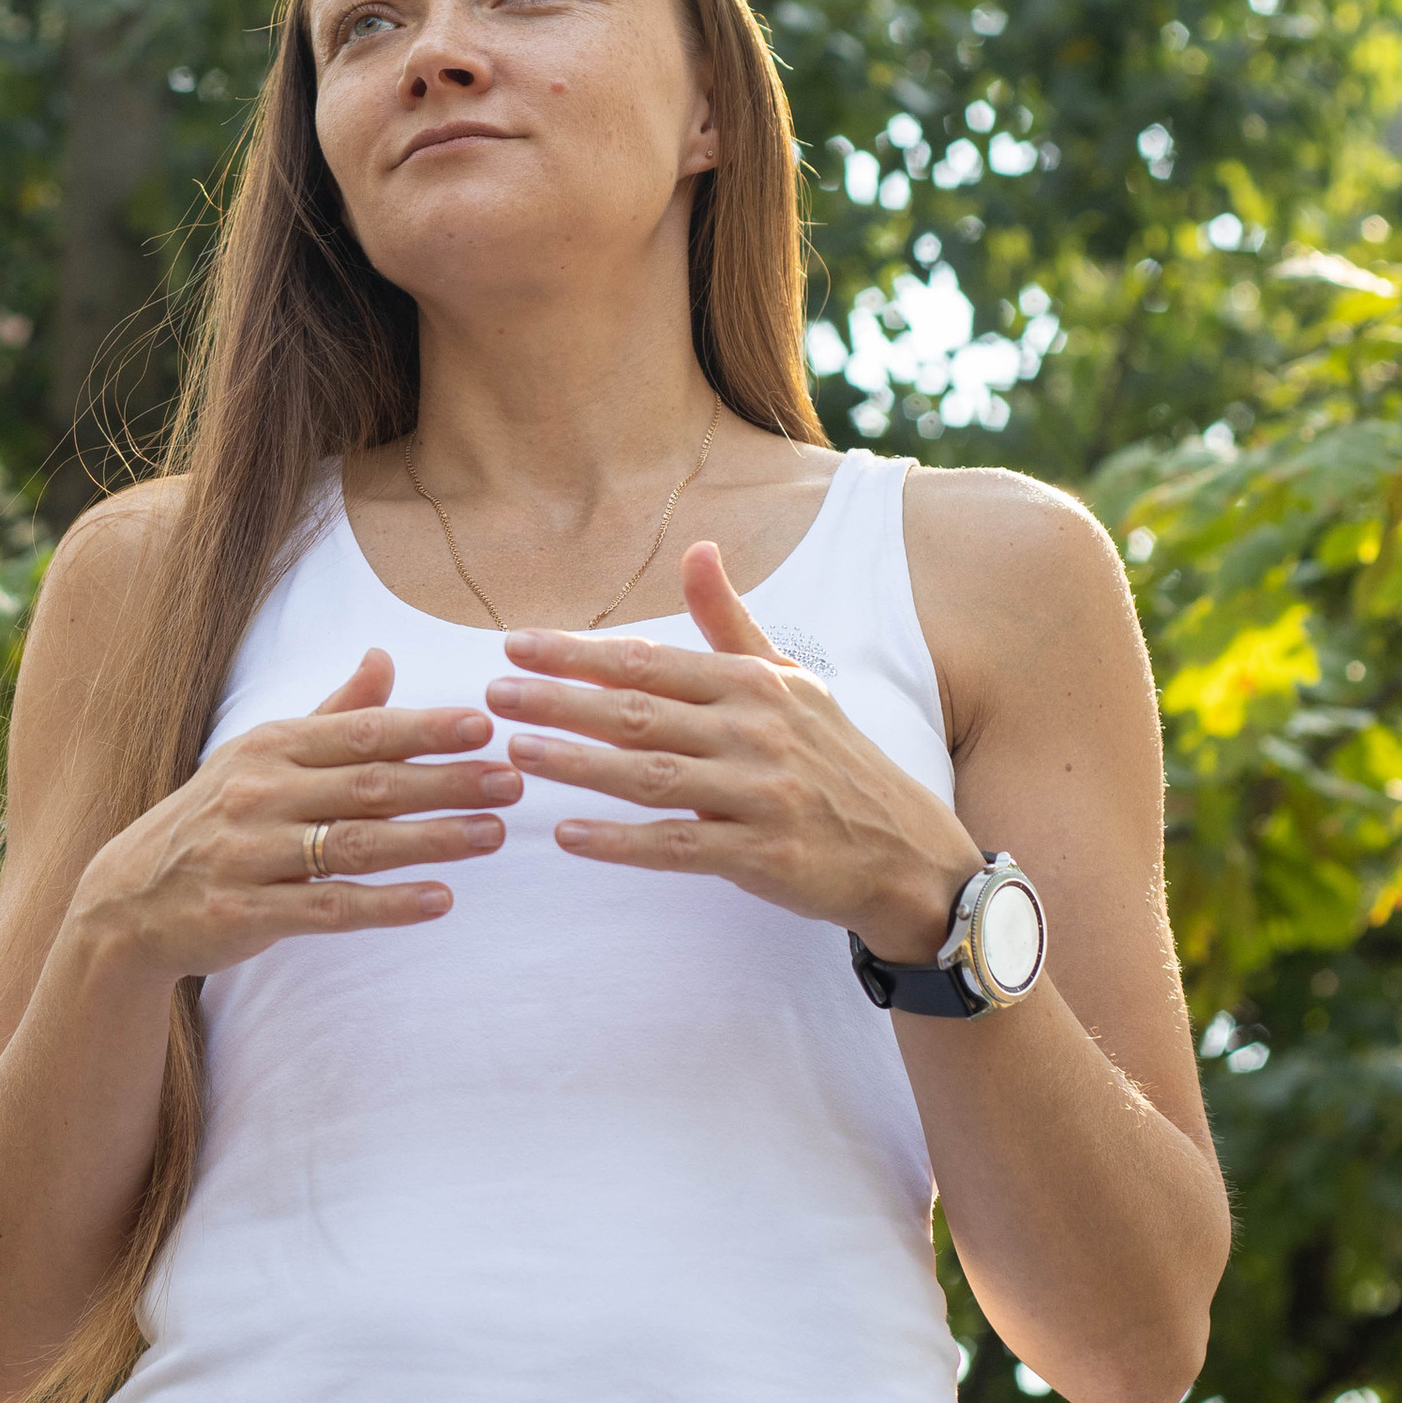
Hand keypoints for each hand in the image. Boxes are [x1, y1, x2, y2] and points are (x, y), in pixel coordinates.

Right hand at [81, 647, 516, 980]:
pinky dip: (388, 904)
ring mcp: (250, 854)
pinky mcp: (246, 912)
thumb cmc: (214, 818)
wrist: (128, 900)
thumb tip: (384, 656)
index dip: (424, 728)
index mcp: (269, 748)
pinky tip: (440, 901)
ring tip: (492, 835)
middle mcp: (258, 794)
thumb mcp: (261, 756)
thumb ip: (331, 714)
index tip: (486, 725)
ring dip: (430, 840)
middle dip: (446, 782)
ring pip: (355, 845)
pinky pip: (330, 908)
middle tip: (512, 781)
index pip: (360, 733)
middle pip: (368, 785)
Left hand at [484, 541, 978, 960]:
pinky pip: (679, 846)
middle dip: (561, 701)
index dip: (578, 654)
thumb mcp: (792, 682)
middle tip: (494, 695)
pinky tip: (568, 837)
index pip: (651, 661)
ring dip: (578, 765)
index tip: (514, 645)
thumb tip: (696, 547)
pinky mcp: (763, 855)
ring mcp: (761, 794)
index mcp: (756, 685)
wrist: (907, 852)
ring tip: (515, 755)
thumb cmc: (835, 761)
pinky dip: (621, 843)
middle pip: (640, 713)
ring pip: (652, 775)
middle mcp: (757, 732)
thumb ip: (730, 622)